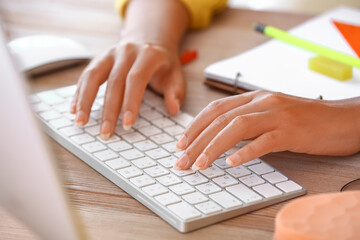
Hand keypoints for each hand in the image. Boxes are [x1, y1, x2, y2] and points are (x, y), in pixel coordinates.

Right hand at [70, 41, 184, 137]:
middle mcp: (127, 51)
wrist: (149, 40)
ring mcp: (110, 53)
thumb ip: (175, 92)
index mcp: (148, 55)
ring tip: (80, 122)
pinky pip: (86, 75)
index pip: (136, 79)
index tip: (128, 124)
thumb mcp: (175, 74)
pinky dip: (79, 92)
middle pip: (114, 81)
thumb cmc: (163, 63)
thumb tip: (174, 109)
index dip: (131, 102)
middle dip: (108, 110)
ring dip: (85, 100)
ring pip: (93, 76)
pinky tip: (74, 109)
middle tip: (105, 133)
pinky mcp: (99, 58)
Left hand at [174, 90, 359, 169]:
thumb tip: (222, 138)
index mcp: (256, 97)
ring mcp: (278, 115)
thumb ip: (249, 121)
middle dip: (196, 141)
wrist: (343, 119)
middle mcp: (263, 102)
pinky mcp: (292, 131)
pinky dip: (246, 152)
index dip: (195, 126)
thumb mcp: (272, 114)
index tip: (180, 143)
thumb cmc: (306, 119)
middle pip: (221, 119)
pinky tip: (232, 164)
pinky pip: (265, 141)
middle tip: (181, 161)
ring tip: (199, 165)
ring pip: (237, 128)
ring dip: (213, 147)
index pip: (216, 109)